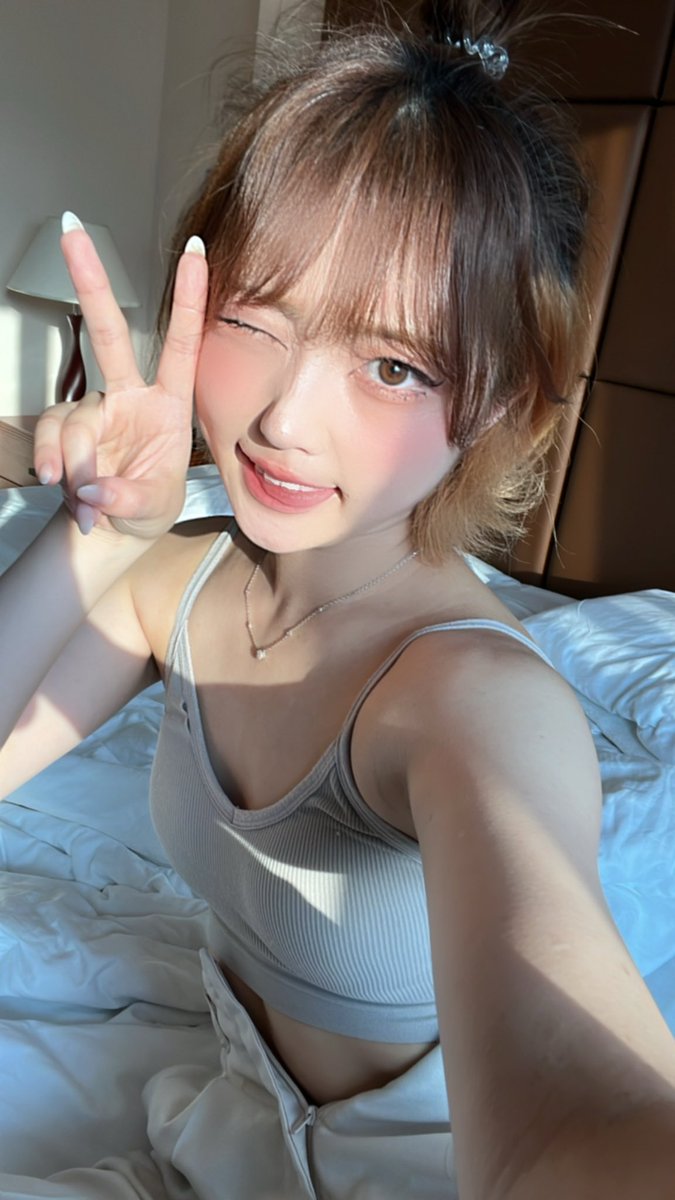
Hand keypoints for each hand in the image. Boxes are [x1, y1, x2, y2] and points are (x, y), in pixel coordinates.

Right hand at [33, 215, 207, 537]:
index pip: (183, 344)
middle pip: (108, 332)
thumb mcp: (153, 507)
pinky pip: (52, 437)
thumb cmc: (149, 506)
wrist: (115, 528)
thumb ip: (127, 497)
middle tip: (70, 229)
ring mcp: (94, 408)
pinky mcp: (65, 427)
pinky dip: (56, 466)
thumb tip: (93, 489)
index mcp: (169, 404)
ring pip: (74, 419)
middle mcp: (130, 395)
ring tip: (88, 502)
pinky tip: (70, 496)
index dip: (190, 298)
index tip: (195, 249)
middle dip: (90, 281)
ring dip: (76, 464)